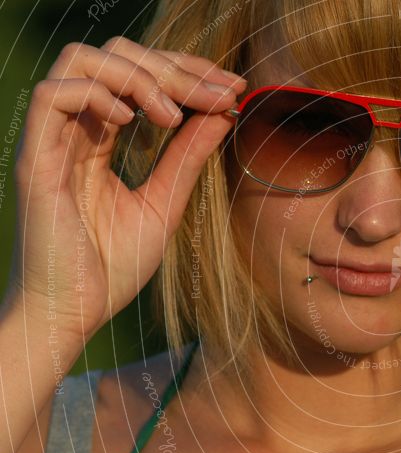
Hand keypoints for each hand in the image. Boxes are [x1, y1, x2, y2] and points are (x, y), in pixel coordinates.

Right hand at [8, 36, 245, 340]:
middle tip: (219, 92)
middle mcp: (73, 131)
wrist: (73, 314)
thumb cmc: (112, 267)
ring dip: (138, 76)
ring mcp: (52, 142)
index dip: (186, 71)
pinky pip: (54, 97)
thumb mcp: (163, 204)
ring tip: (172, 115)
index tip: (231, 88)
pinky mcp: (36, 161)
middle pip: (114, 56)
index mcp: (99, 140)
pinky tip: (134, 123)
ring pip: (82, 62)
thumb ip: (188, 157)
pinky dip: (99, 96)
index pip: (138, 76)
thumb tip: (222, 111)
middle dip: (173, 66)